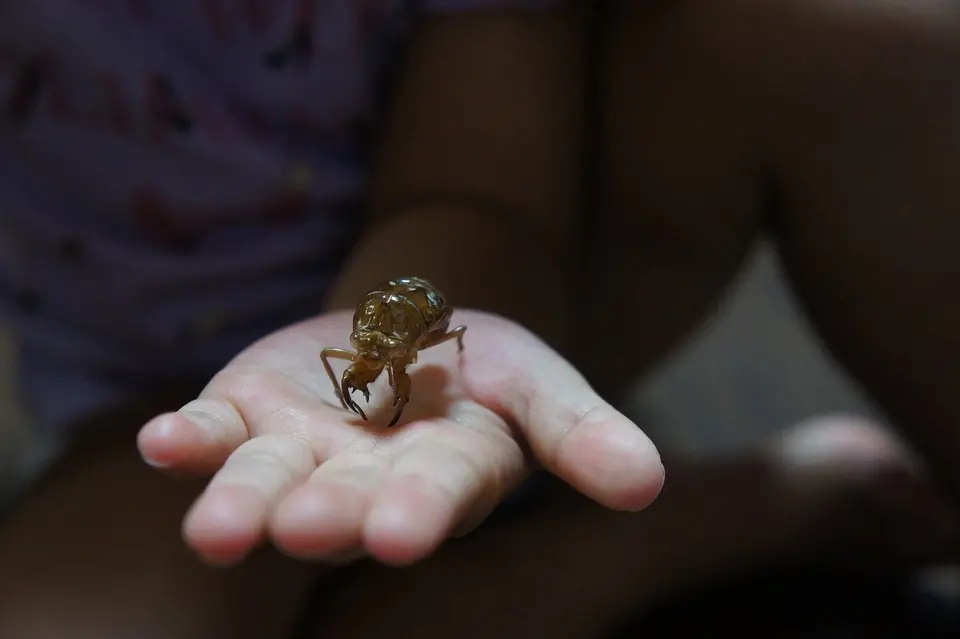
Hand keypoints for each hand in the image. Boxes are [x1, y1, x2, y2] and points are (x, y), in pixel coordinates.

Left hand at [137, 310, 663, 566]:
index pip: (437, 491)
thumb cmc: (482, 370)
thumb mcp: (540, 384)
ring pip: (267, 483)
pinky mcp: (247, 416)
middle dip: (326, 516)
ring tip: (217, 533)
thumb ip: (582, 434)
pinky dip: (187, 440)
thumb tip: (646, 485)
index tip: (399, 532)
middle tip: (303, 531)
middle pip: (345, 500)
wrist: (408, 333)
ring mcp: (300, 453)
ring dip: (240, 504)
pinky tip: (160, 444)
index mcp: (445, 471)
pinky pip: (213, 434)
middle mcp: (367, 478)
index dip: (419, 508)